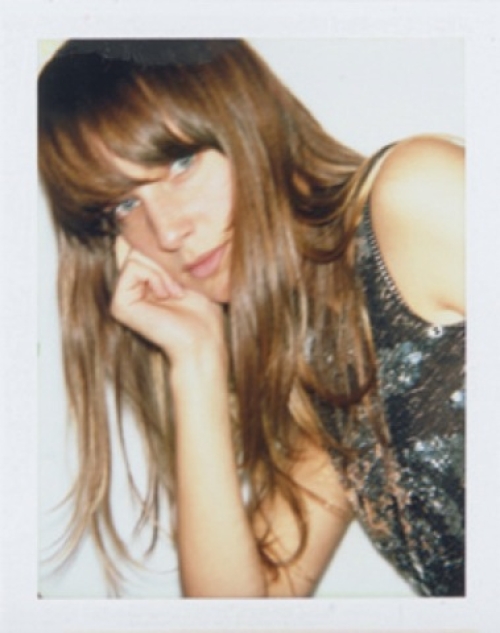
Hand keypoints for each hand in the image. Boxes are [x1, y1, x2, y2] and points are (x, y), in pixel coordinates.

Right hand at [111, 236, 226, 367]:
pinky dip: (155, 276)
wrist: (203, 339)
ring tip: (176, 290)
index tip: (177, 249)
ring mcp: (122, 295)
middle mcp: (129, 284)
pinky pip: (133, 267)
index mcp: (142, 276)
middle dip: (162, 254)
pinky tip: (168, 294)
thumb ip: (165, 248)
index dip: (153, 236)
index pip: (137, 240)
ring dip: (162, 269)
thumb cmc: (203, 308)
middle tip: (180, 278)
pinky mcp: (120, 304)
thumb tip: (150, 214)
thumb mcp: (186, 268)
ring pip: (135, 253)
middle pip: (135, 243)